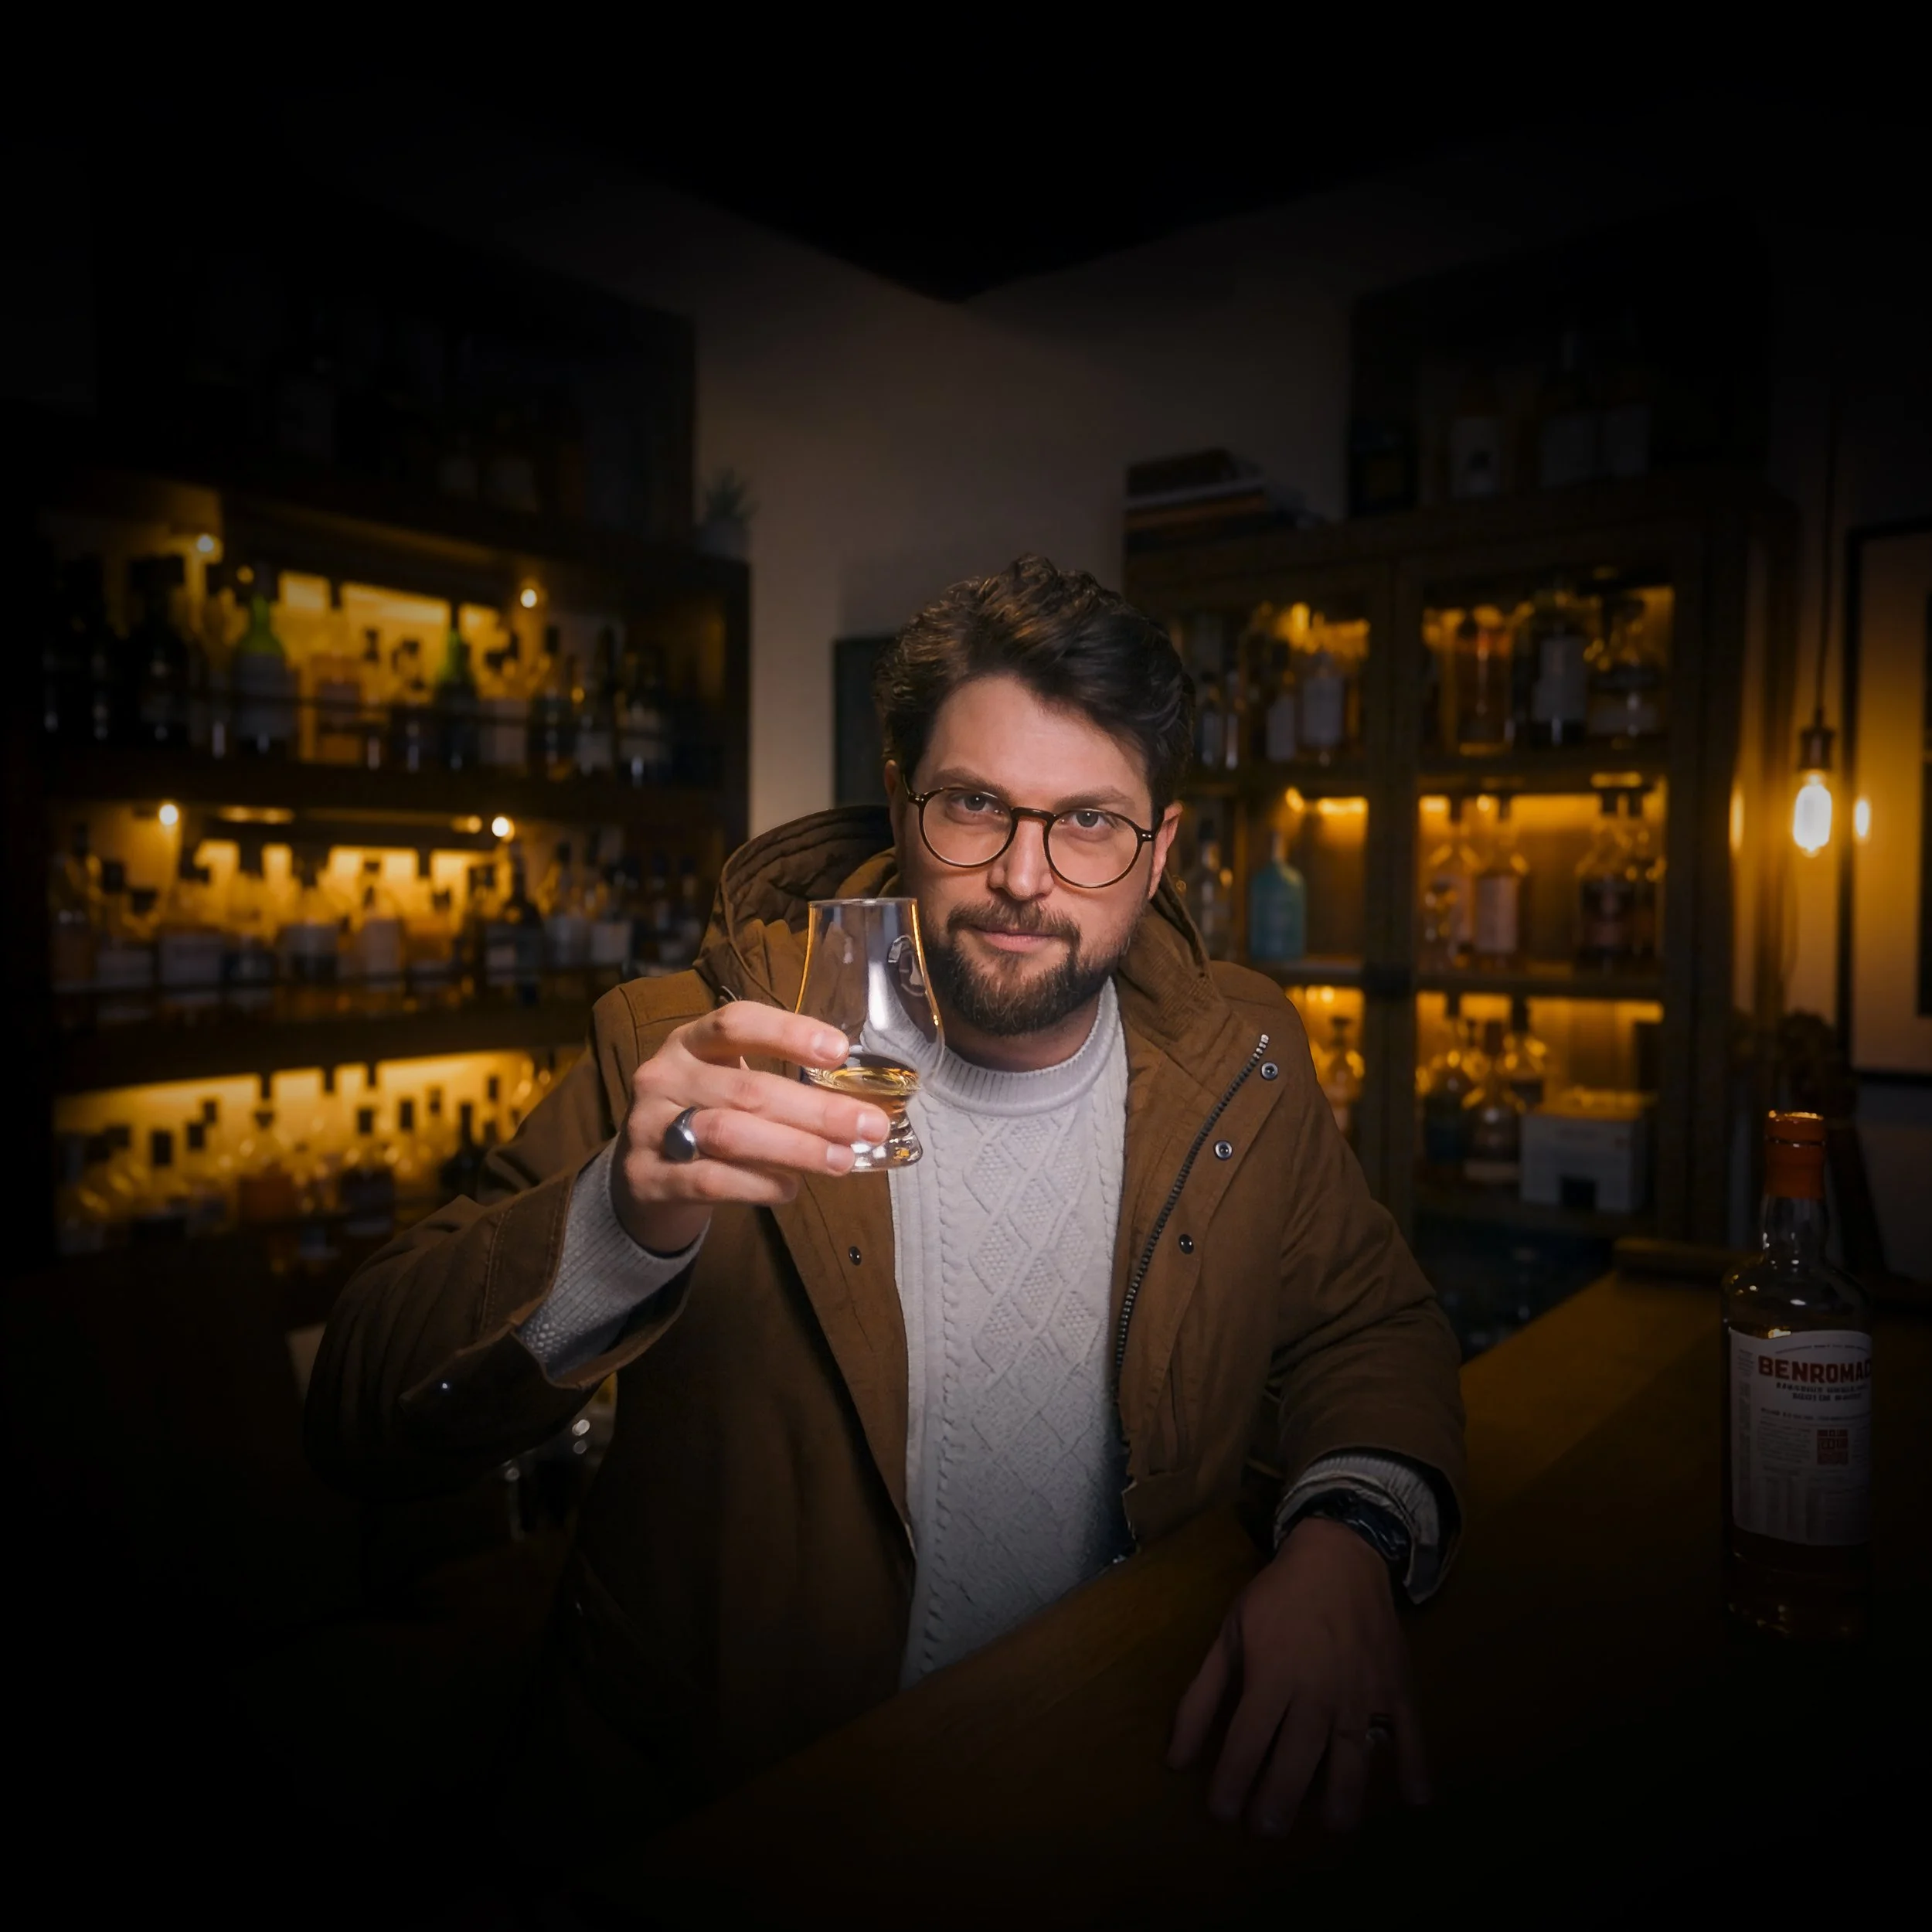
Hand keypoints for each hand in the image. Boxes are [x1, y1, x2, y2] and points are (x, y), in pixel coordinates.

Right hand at [611, 1003, 890, 1256]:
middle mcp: (665, 1075)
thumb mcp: (727, 1085)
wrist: (643, 1176)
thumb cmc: (704, 1118)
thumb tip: (855, 1105)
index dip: (788, 1032)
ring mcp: (650, 1126)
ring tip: (841, 1160)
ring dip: (795, 1148)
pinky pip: (712, 1179)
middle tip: (868, 1126)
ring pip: (730, 1133)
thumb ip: (778, 1084)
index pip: (736, 1023)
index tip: (840, 1050)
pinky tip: (791, 1187)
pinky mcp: (648, 1176)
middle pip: (747, 1088)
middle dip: (816, 1109)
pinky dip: (758, 1184)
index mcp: (690, 1042)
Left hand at [1166, 1515, 1428, 1836]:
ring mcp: (1362, 1692)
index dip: (1231, 1782)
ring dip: (1343, 1797)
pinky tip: (1416, 1798)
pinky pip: (1410, 1732)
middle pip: (1296, 1760)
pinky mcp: (1396, 1686)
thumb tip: (1175, 1758)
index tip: (1221, 1812)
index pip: (1247, 1742)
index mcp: (1272, 1675)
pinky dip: (1415, 1765)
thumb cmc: (1276, 1597)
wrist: (1338, 1554)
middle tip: (1266, 1831)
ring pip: (1353, 1758)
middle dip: (1278, 1802)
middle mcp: (1318, 1691)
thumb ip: (1202, 1697)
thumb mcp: (1229, 1636)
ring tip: (1331, 1825)